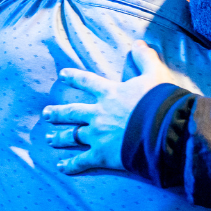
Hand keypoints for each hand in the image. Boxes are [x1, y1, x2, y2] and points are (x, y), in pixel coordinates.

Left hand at [42, 41, 174, 174]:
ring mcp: (97, 135)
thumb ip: (145, 59)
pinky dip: (71, 165)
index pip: (87, 82)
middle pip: (72, 112)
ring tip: (48, 139)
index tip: (62, 75)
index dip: (74, 77)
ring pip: (72, 136)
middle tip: (46, 114)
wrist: (164, 129)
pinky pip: (82, 161)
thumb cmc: (161, 102)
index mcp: (109, 94)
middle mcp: (98, 114)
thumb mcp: (155, 75)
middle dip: (58, 113)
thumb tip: (139, 43)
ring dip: (59, 138)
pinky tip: (61, 167)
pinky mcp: (101, 155)